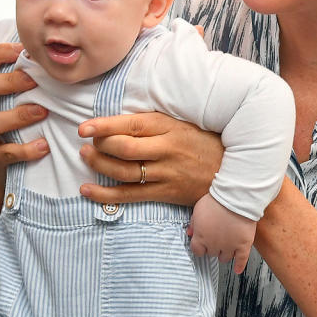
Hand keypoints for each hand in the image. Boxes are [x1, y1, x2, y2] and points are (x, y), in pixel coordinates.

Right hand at [0, 42, 48, 178]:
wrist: (9, 168)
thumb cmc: (17, 123)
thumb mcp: (13, 99)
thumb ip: (23, 77)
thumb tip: (48, 49)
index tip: (23, 50)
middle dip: (8, 81)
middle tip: (35, 81)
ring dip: (19, 116)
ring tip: (43, 112)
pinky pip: (5, 153)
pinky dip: (26, 149)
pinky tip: (44, 145)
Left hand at [77, 112, 223, 205]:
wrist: (232, 171)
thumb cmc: (202, 141)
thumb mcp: (180, 122)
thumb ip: (152, 122)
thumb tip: (116, 120)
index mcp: (168, 127)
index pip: (131, 124)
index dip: (104, 126)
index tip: (84, 128)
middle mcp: (166, 150)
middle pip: (124, 149)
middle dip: (99, 146)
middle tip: (86, 143)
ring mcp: (166, 173)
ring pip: (124, 172)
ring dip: (99, 165)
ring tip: (85, 158)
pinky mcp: (165, 193)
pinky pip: (130, 196)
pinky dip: (105, 194)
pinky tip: (87, 190)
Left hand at [188, 195, 255, 273]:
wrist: (235, 198)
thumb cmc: (216, 201)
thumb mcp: (198, 209)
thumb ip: (193, 223)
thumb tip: (190, 233)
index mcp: (201, 237)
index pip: (197, 251)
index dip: (199, 248)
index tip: (202, 246)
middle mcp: (214, 245)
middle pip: (211, 254)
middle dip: (212, 248)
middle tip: (216, 241)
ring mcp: (229, 246)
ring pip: (225, 258)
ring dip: (224, 254)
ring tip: (226, 249)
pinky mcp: (243, 245)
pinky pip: (241, 260)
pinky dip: (239, 266)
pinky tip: (237, 269)